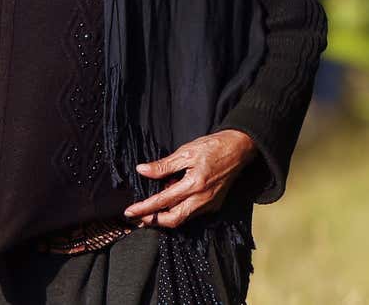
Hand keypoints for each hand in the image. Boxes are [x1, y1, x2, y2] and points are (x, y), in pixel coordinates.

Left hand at [123, 130, 257, 229]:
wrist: (238, 149)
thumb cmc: (212, 147)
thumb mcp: (185, 152)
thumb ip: (163, 165)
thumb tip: (142, 170)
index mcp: (194, 184)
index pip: (163, 201)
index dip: (144, 208)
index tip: (129, 212)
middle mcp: (202, 199)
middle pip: (173, 219)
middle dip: (154, 221)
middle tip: (138, 217)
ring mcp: (209, 205)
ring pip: (183, 218)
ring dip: (165, 216)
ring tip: (152, 207)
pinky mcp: (214, 205)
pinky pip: (192, 214)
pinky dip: (179, 210)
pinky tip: (172, 199)